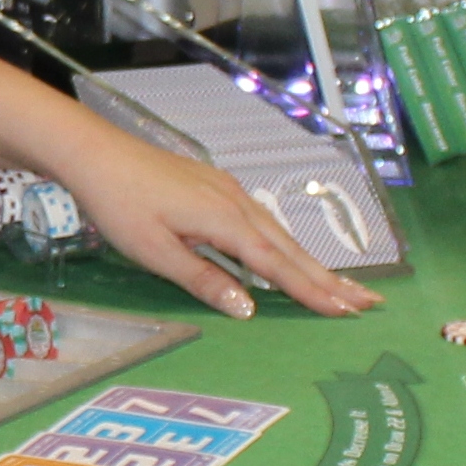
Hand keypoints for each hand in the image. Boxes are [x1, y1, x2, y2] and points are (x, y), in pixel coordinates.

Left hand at [52, 127, 381, 320]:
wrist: (96, 153)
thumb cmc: (120, 205)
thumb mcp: (155, 251)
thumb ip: (203, 280)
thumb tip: (248, 309)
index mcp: (225, 221)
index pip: (278, 265)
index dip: (313, 292)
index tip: (347, 311)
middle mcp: (236, 203)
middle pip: (291, 248)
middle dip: (330, 278)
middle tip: (369, 301)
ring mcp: (227, 191)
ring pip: (279, 233)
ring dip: (311, 261)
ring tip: (341, 285)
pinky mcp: (215, 186)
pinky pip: (262, 221)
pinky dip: (284, 243)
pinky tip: (287, 253)